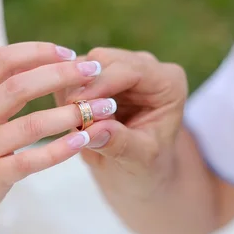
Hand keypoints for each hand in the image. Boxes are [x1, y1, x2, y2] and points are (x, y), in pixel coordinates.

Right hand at [0, 42, 115, 233]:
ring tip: (102, 109)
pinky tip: (83, 141)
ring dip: (70, 114)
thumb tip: (35, 70)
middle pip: (19, 85)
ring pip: (30, 124)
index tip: (69, 52)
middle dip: (61, 74)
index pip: (2, 60)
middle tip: (94, 71)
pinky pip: (30, 161)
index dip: (37, 50)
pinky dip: (60, 149)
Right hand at [56, 47, 187, 212]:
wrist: (138, 174)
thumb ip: (120, 144)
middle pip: (103, 60)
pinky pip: (72, 75)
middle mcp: (146, 67)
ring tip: (71, 123)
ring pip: (83, 64)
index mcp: (168, 83)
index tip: (76, 103)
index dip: (101, 84)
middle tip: (68, 115)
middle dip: (83, 85)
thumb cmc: (146, 167)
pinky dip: (65, 94)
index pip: (131, 69)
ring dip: (71, 90)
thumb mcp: (140, 160)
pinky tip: (68, 118)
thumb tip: (92, 131)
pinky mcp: (98, 75)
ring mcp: (120, 67)